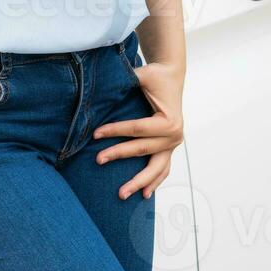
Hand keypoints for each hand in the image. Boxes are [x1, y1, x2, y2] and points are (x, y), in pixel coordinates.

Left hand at [90, 59, 184, 199]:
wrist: (171, 76)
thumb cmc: (155, 75)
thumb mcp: (142, 75)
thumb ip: (126, 80)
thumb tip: (102, 84)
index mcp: (170, 120)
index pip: (137, 129)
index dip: (115, 131)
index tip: (95, 134)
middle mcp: (174, 135)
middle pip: (142, 149)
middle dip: (119, 155)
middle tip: (98, 160)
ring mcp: (173, 144)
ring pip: (156, 169)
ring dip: (139, 182)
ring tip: (121, 194)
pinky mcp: (169, 148)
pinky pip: (162, 168)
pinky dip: (154, 181)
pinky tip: (144, 195)